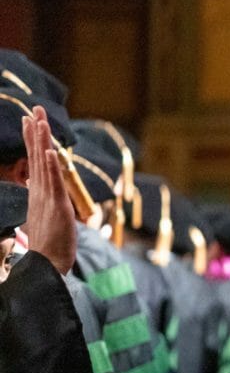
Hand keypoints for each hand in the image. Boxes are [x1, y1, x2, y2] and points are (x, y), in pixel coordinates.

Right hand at [21, 107, 75, 273]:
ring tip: (39, 121)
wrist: (47, 263)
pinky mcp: (57, 207)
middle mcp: (41, 191)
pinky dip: (52, 167)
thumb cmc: (49, 243)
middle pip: (38, 156)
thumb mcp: (47, 216)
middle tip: (34, 109)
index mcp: (39, 192)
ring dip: (42, 142)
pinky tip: (51, 152)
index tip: (30, 121)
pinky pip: (53, 184)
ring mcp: (47, 198)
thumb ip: (44, 199)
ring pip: (44, 165)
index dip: (33, 141)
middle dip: (36, 132)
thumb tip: (39, 186)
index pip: (36, 161)